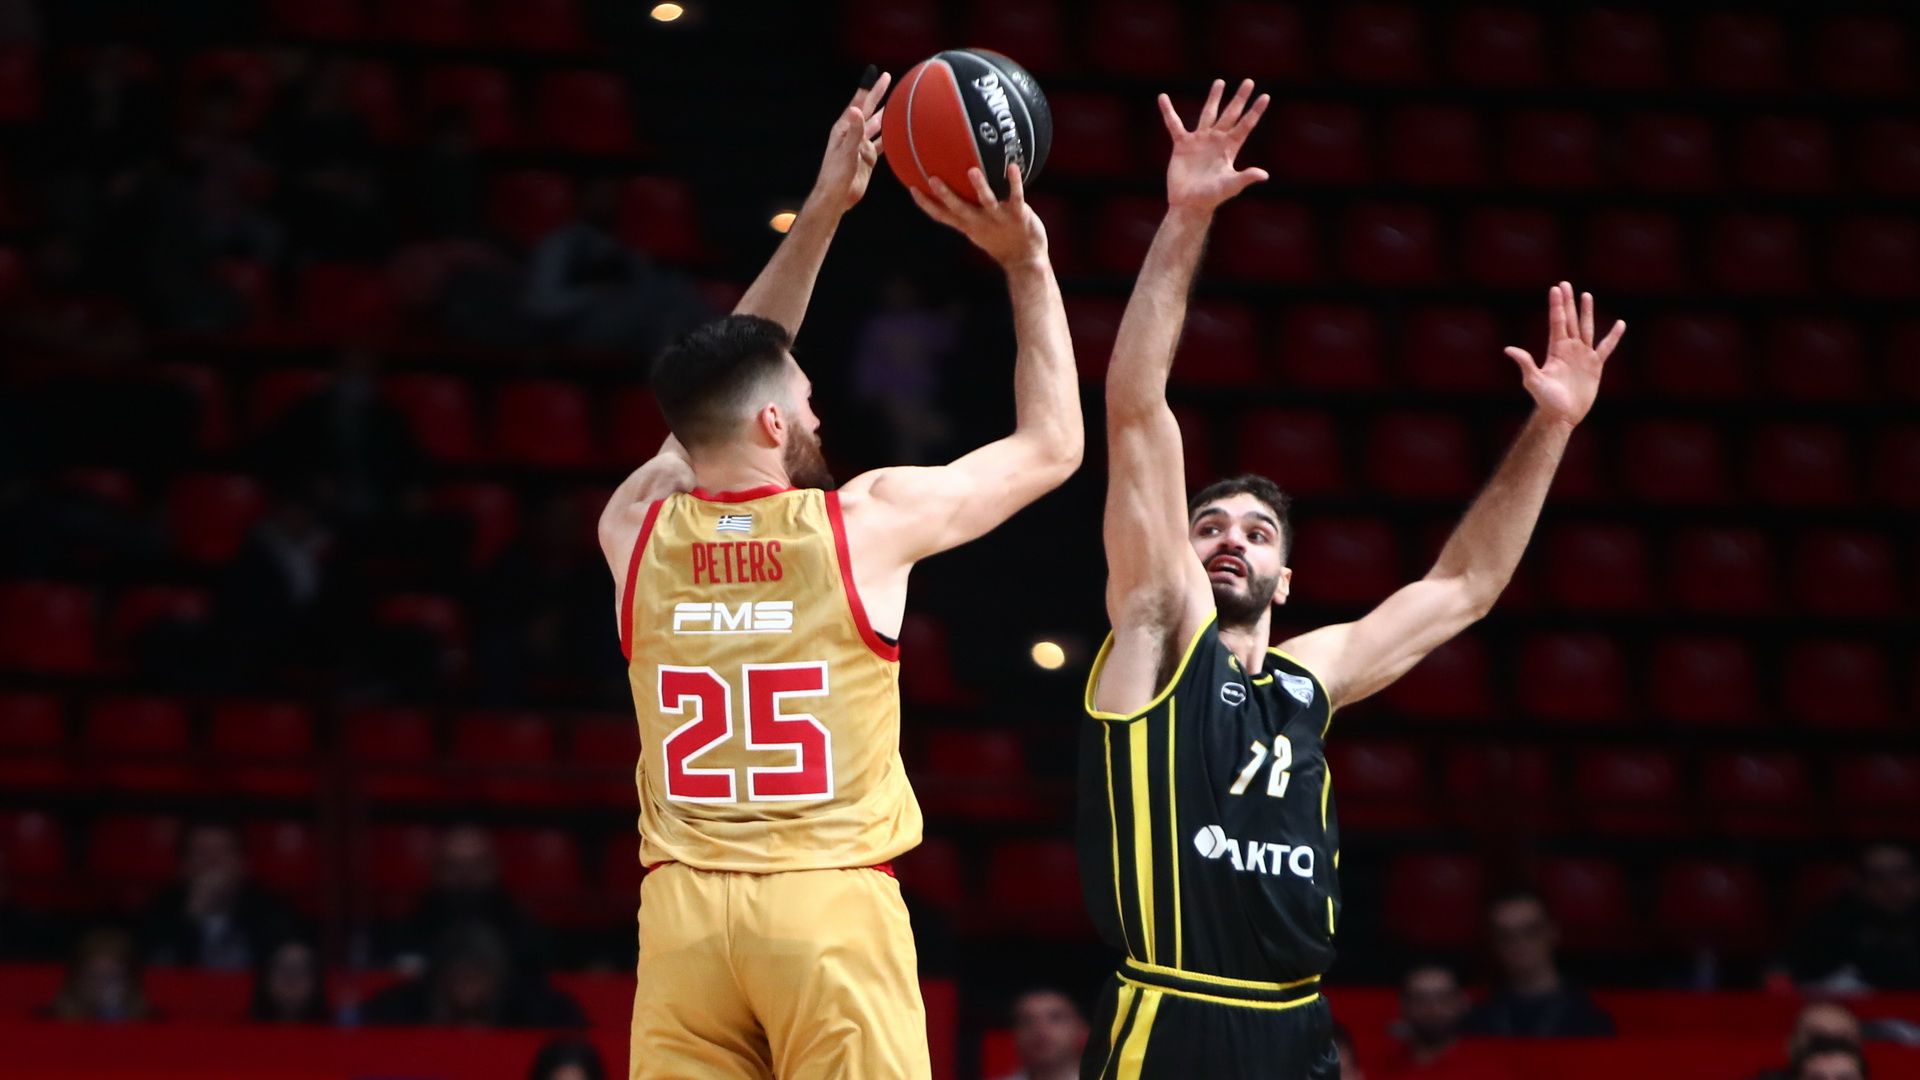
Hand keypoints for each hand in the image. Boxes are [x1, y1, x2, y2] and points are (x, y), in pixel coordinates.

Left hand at [809, 71, 890, 213]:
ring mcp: (861, 146)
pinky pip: (881, 143)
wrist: (836, 197)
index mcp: (844, 128)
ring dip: (885, 114)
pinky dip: (889, 137)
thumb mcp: (846, 151)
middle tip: (888, 79)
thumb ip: (853, 131)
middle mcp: (853, 134)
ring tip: (896, 103)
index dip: (869, 88)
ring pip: (876, 126)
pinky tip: (897, 132)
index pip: (860, 103)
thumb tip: (857, 109)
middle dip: (878, 95)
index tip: (877, 73)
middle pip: (869, 110)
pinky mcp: (867, 158)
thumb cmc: (836, 174)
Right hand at [909, 164, 1047, 268]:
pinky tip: (1013, 167)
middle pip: (959, 208)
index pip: (942, 215)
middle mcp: (980, 221)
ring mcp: (999, 219)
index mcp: (969, 225)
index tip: (912, 187)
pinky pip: (1016, 197)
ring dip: (979, 187)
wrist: (1026, 259)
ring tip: (972, 171)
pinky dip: (1014, 182)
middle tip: (931, 179)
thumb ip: (967, 211)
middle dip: (945, 195)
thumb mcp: (978, 228)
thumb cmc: (1000, 240)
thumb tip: (957, 189)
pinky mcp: (1019, 216)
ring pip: (987, 201)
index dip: (926, 204)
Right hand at [1160, 78, 1269, 211]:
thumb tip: (1264, 175)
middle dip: (1239, 98)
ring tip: (1220, 82)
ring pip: (1208, 113)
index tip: (1265, 96)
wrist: (1189, 204)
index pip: (1245, 125)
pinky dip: (1168, 112)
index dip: (1255, 111)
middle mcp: (1217, 140)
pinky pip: (1174, 125)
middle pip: (1231, 114)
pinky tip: (1163, 97)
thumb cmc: (1212, 197)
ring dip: (1214, 98)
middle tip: (1249, 82)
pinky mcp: (1182, 144)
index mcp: (1230, 148)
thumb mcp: (1230, 185)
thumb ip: (1245, 177)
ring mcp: (1200, 140)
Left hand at [1506, 281, 1625, 427]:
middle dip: (1568, 302)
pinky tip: (1620, 324)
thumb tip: (1509, 349)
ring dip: (1586, 312)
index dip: (1557, 305)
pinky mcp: (1596, 365)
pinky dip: (1613, 336)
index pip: (1557, 322)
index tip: (1555, 288)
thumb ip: (1525, 363)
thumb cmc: (1545, 400)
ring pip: (1586, 328)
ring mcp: (1583, 355)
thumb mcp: (1534, 380)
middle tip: (1565, 283)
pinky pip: (1606, 347)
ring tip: (1586, 295)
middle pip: (1570, 320)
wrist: (1562, 415)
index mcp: (1556, 349)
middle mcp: (1569, 349)